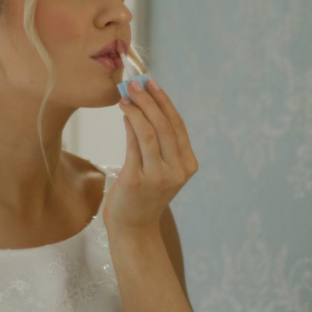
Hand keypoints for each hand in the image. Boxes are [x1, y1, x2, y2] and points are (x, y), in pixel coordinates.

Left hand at [104, 80, 198, 233]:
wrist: (133, 228)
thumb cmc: (144, 195)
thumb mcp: (160, 168)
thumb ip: (158, 143)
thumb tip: (144, 105)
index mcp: (188, 166)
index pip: (178, 126)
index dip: (164, 101)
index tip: (152, 83)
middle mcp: (177, 171)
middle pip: (165, 126)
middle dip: (149, 100)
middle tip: (135, 83)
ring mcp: (159, 177)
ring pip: (149, 132)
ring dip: (137, 108)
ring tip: (126, 95)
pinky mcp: (137, 180)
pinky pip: (134, 144)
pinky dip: (129, 123)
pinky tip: (124, 112)